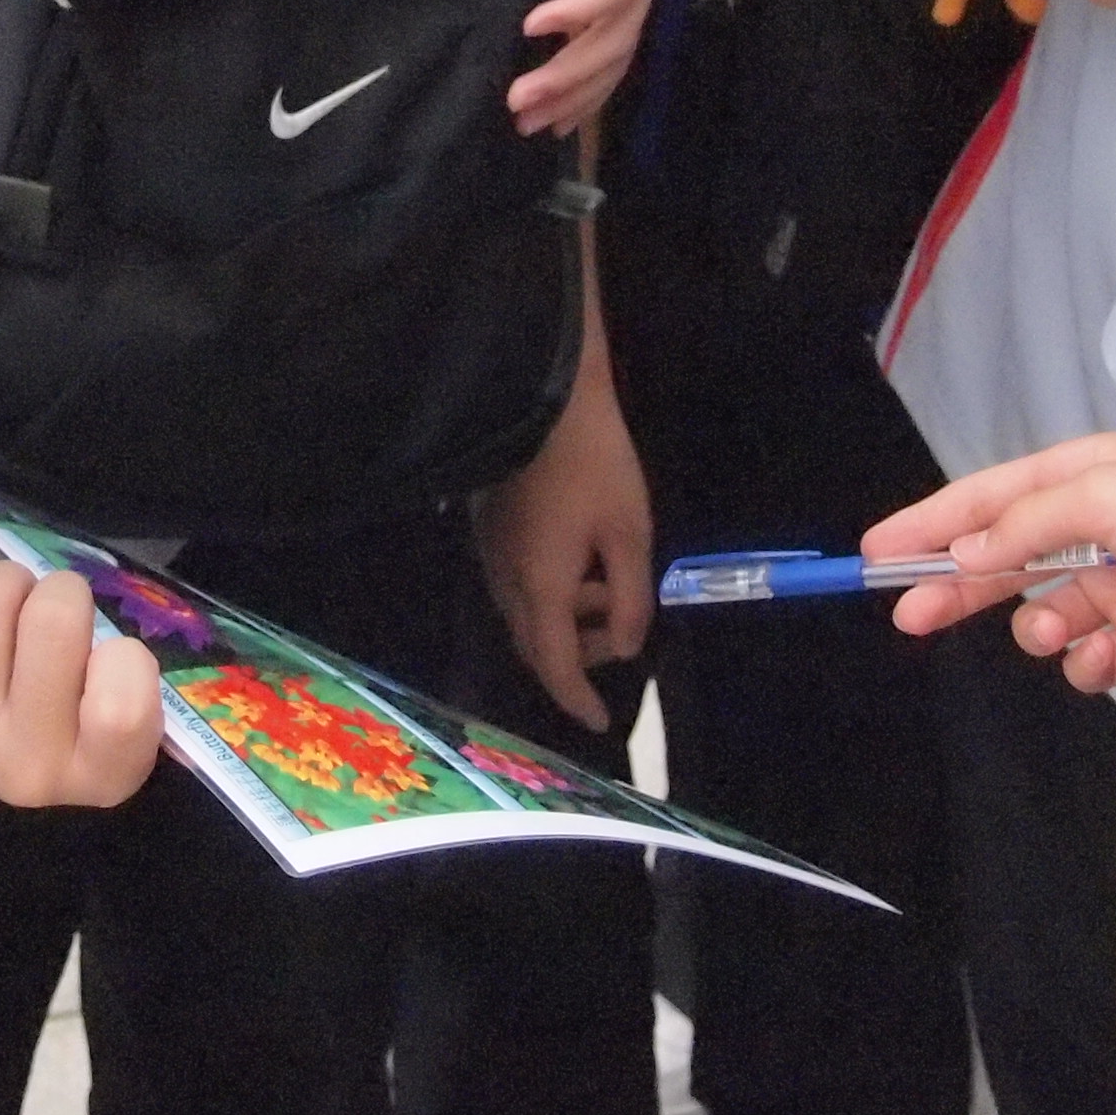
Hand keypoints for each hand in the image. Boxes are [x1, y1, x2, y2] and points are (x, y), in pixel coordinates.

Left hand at [0, 511, 166, 806]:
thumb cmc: (73, 700)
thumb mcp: (124, 701)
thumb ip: (130, 666)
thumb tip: (107, 601)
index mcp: (101, 775)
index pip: (122, 710)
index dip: (124, 658)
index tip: (109, 648)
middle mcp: (28, 773)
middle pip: (52, 623)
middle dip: (62, 591)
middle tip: (56, 607)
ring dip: (7, 577)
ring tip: (13, 595)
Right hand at [479, 340, 653, 730]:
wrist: (541, 393)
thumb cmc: (595, 463)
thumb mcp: (630, 532)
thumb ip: (630, 598)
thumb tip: (625, 646)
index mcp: (540, 587)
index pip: (554, 665)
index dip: (577, 698)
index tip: (600, 721)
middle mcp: (504, 578)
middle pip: (534, 642)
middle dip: (574, 654)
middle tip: (616, 638)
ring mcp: (488, 549)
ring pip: (522, 610)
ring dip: (564, 617)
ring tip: (609, 585)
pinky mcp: (484, 523)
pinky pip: (513, 580)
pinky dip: (546, 590)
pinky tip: (576, 560)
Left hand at [515, 0, 681, 134]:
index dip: (587, 6)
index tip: (533, 23)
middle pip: (624, 24)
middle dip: (575, 69)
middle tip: (519, 101)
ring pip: (617, 42)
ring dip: (578, 89)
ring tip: (529, 121)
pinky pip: (605, 35)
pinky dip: (585, 79)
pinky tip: (556, 112)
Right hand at [861, 434, 1115, 690]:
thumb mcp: (1104, 496)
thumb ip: (1025, 524)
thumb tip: (967, 551)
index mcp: (1081, 478)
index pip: (984, 501)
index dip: (928, 525)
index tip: (876, 553)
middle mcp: (1097, 529)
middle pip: (1003, 560)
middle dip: (957, 586)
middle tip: (910, 613)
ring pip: (1045, 614)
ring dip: (1036, 626)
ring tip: (1049, 631)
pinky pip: (1094, 658)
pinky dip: (1087, 664)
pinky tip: (1095, 659)